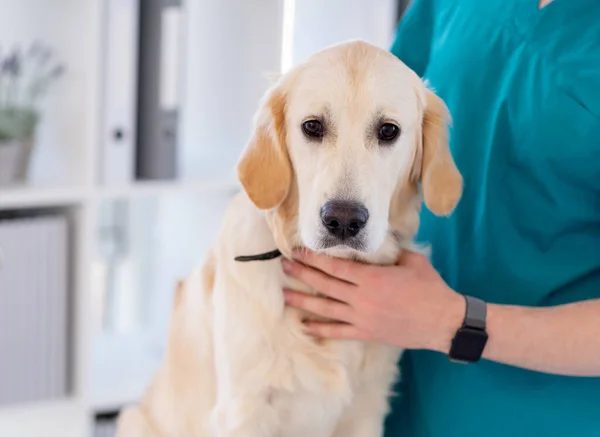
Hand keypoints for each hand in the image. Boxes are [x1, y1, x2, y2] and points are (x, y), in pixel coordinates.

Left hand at [282, 250, 464, 351]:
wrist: (443, 321)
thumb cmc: (430, 288)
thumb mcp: (412, 261)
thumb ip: (391, 252)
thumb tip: (376, 241)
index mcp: (372, 277)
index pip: (335, 266)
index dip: (314, 258)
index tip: (298, 251)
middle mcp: (362, 298)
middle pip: (324, 284)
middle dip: (302, 274)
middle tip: (284, 266)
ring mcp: (362, 318)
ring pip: (325, 309)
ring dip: (302, 301)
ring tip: (284, 295)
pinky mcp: (366, 333)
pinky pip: (337, 332)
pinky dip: (319, 329)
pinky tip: (304, 326)